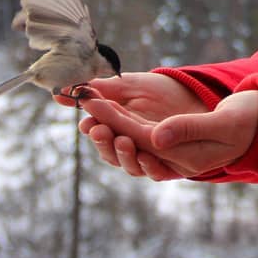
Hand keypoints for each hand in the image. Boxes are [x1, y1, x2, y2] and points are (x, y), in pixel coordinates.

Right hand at [56, 72, 208, 179]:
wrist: (197, 99)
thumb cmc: (159, 92)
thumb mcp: (128, 85)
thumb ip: (98, 89)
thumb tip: (59, 92)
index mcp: (116, 127)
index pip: (98, 132)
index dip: (92, 129)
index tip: (87, 122)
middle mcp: (128, 145)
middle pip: (110, 152)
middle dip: (104, 142)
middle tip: (101, 130)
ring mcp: (147, 157)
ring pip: (129, 165)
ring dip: (124, 155)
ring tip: (124, 140)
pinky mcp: (168, 165)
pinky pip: (156, 172)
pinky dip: (150, 167)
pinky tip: (147, 156)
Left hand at [82, 90, 257, 180]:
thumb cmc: (249, 120)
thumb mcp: (223, 121)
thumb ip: (189, 129)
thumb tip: (154, 136)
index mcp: (185, 157)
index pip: (141, 138)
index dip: (114, 119)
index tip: (92, 100)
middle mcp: (177, 161)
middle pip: (133, 144)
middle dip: (106, 125)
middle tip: (84, 105)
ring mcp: (178, 156)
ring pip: (136, 146)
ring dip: (113, 130)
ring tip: (93, 114)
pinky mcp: (179, 146)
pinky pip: (146, 141)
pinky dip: (127, 129)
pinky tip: (114, 119)